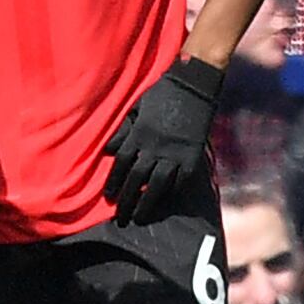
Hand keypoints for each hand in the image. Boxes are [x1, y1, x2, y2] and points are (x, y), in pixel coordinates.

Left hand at [103, 56, 223, 224]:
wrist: (193, 84)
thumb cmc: (162, 92)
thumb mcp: (136, 106)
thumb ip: (124, 129)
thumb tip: (109, 149)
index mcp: (139, 134)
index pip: (121, 164)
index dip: (114, 183)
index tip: (109, 198)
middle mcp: (155, 147)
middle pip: (136, 180)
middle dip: (127, 201)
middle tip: (120, 219)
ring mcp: (175, 153)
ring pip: (157, 186)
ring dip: (147, 205)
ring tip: (139, 218)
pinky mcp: (192, 156)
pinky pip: (181, 181)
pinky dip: (172, 193)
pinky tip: (165, 203)